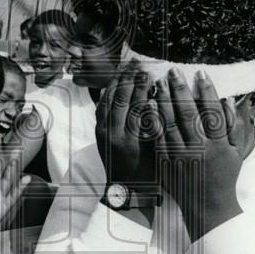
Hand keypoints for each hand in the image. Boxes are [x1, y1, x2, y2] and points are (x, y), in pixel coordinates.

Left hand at [95, 62, 160, 189]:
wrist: (127, 190)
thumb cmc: (149, 172)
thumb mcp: (156, 151)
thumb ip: (155, 125)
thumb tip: (155, 98)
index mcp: (128, 139)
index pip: (134, 104)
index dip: (142, 86)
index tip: (149, 72)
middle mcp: (111, 134)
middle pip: (119, 98)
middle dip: (129, 78)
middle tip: (138, 63)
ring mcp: (102, 132)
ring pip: (107, 100)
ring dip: (117, 81)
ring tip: (127, 67)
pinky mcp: (98, 132)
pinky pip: (101, 106)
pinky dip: (108, 92)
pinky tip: (115, 82)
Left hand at [154, 69, 245, 240]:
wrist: (209, 207)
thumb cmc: (224, 176)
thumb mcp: (237, 152)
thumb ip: (234, 126)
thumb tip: (228, 99)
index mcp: (219, 145)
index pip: (212, 112)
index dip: (206, 90)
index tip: (200, 73)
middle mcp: (200, 150)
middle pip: (188, 114)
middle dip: (180, 90)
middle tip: (173, 70)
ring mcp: (182, 157)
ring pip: (170, 124)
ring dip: (164, 100)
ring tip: (159, 82)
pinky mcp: (167, 164)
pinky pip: (158, 138)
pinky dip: (154, 120)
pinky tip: (150, 104)